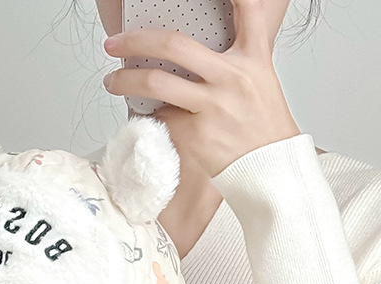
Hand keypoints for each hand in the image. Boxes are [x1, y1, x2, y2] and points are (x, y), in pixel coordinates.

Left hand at [102, 0, 299, 176]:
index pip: (247, 10)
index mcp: (253, 59)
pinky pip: (160, 117)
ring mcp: (211, 106)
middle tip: (115, 44)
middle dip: (135, 40)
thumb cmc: (260, 126)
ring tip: (113, 82)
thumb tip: (196, 51)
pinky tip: (143, 116)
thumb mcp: (260, 81)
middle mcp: (232, 77)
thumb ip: (234, 61)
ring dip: (124, 81)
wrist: (268, 168)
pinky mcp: (193, 134)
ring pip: (155, 83)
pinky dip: (148, 116)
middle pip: (174, 44)